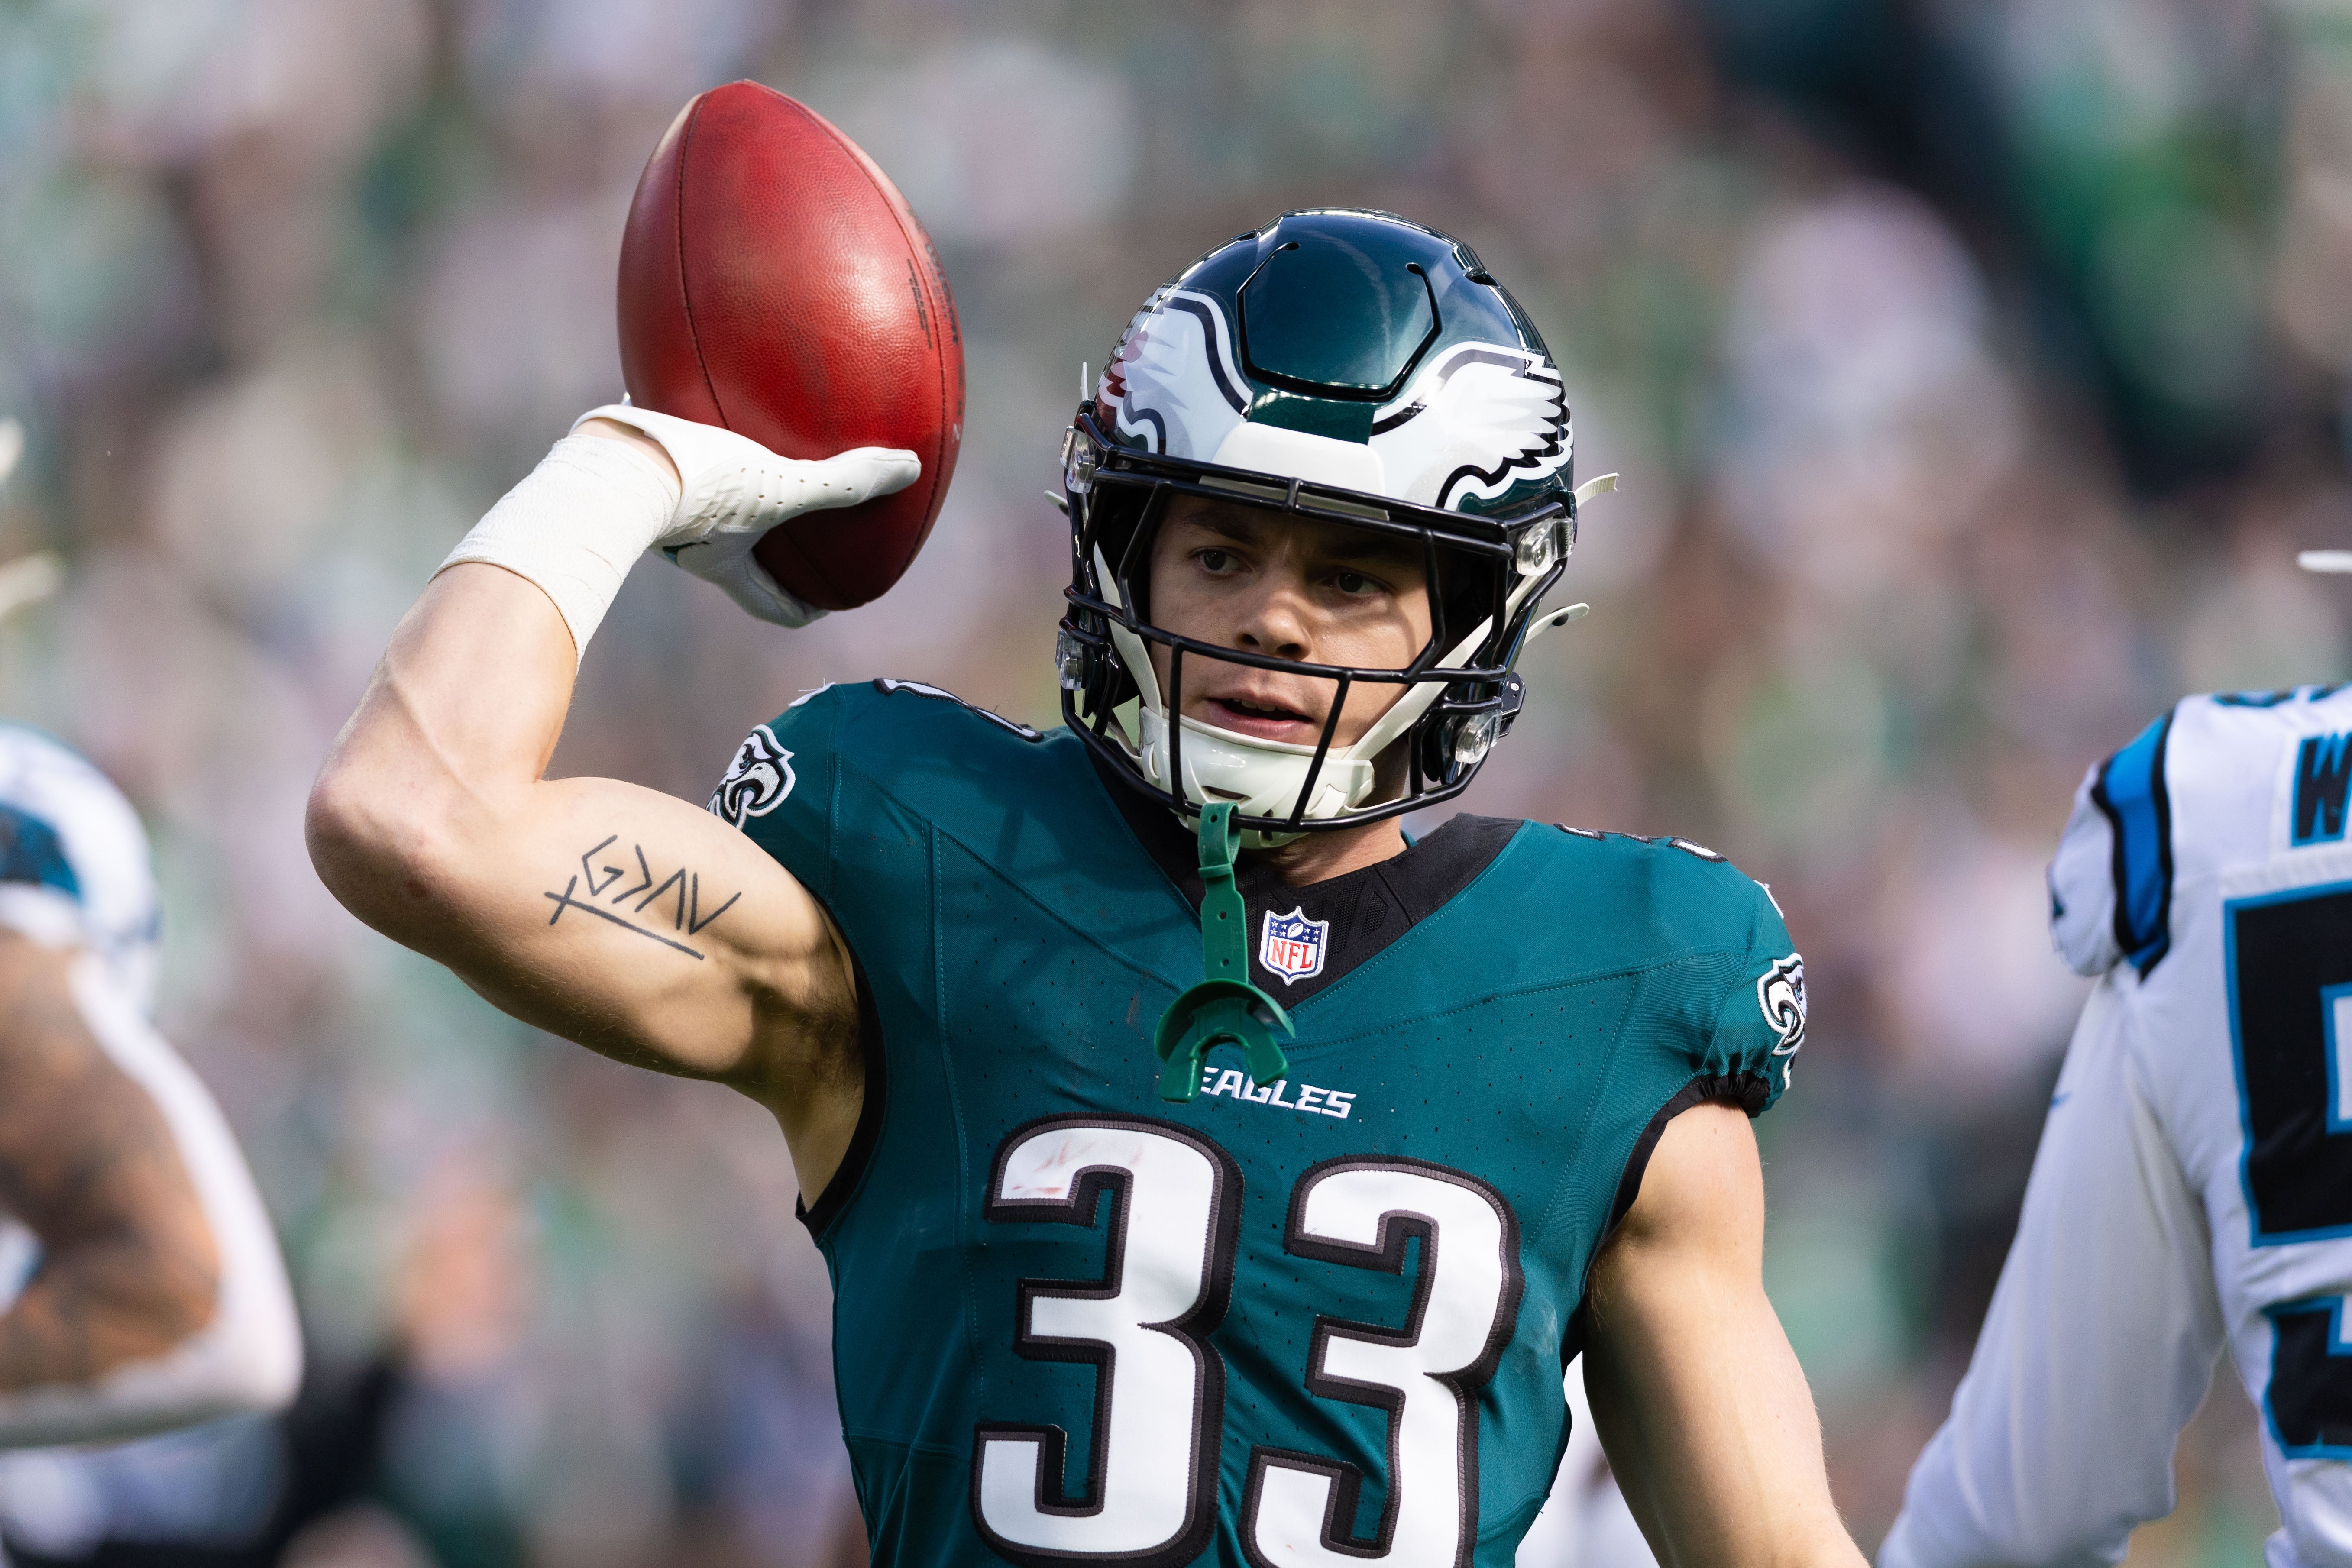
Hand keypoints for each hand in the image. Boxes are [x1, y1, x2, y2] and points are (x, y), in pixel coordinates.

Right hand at [573, 404, 918, 626]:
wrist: (608, 459)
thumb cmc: (696, 484)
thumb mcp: (781, 485)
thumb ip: (844, 482)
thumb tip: (909, 470)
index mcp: (723, 562)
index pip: (773, 604)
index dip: (805, 608)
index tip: (829, 601)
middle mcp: (686, 542)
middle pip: (737, 555)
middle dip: (768, 547)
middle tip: (799, 526)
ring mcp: (653, 503)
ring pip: (701, 498)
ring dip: (727, 480)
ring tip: (752, 446)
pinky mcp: (629, 460)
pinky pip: (667, 443)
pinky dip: (685, 422)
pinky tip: (697, 374)